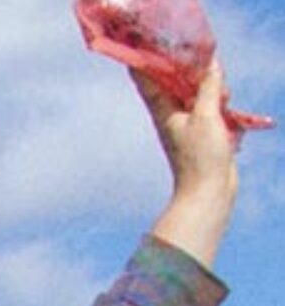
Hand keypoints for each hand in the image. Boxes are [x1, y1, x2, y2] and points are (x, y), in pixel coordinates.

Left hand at [141, 59, 238, 268]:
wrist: (208, 192)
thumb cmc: (201, 158)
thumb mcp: (207, 116)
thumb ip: (208, 88)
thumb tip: (210, 65)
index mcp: (164, 113)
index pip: (149, 83)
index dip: (144, 65)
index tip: (139, 52)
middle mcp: (171, 117)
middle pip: (176, 83)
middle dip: (189, 71)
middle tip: (205, 68)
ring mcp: (187, 124)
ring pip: (196, 93)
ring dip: (209, 87)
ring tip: (222, 95)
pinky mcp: (202, 132)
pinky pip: (208, 107)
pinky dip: (217, 101)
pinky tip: (226, 103)